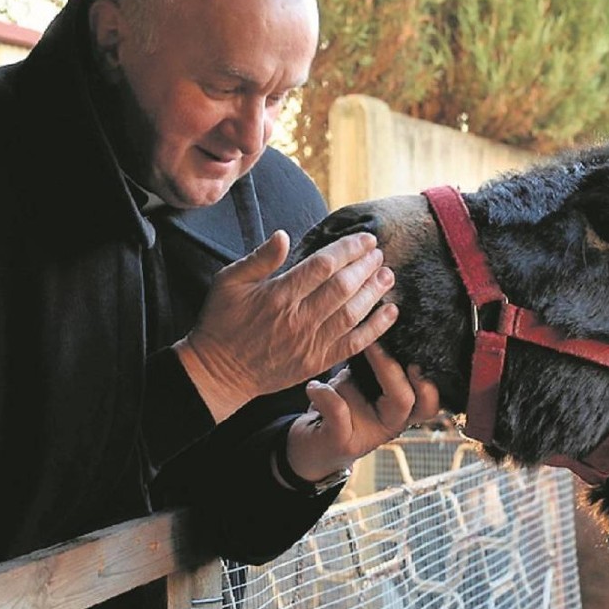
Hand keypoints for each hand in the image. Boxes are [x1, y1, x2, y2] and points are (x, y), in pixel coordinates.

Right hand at [174, 230, 398, 421]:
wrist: (218, 373)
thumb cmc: (221, 322)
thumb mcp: (228, 282)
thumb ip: (259, 258)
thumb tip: (283, 235)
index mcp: (278, 295)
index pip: (323, 265)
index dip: (348, 249)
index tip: (365, 239)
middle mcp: (298, 318)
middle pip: (343, 287)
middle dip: (365, 267)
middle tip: (379, 253)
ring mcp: (310, 343)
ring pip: (352, 313)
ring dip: (374, 293)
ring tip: (388, 275)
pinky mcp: (317, 362)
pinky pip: (353, 344)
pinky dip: (375, 328)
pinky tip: (390, 312)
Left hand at [285, 343, 440, 482]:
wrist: (314, 445)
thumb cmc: (342, 407)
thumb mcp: (365, 386)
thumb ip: (379, 366)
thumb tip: (383, 323)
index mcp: (402, 410)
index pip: (429, 401)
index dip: (428, 384)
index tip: (416, 361)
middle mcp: (390, 425)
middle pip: (404, 399)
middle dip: (388, 368)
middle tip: (373, 344)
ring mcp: (367, 436)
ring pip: (361, 396)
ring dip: (342, 381)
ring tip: (331, 382)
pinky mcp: (342, 440)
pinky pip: (336, 407)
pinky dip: (321, 391)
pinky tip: (314, 387)